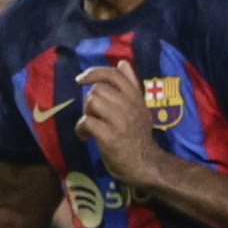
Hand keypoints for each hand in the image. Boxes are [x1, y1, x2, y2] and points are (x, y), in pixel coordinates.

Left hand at [73, 62, 162, 187]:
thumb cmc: (138, 136)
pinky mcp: (110, 137)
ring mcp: (120, 122)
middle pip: (98, 89)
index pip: (114, 75)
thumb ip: (131, 85)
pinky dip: (81, 129)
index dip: (94, 72)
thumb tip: (122, 62)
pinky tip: (85, 136)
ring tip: (92, 125)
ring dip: (86, 113)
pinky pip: (87, 122)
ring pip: (92, 102)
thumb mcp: (139, 108)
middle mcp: (129, 106)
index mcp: (135, 98)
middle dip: (90, 101)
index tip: (81, 79)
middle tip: (94, 115)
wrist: (146, 164)